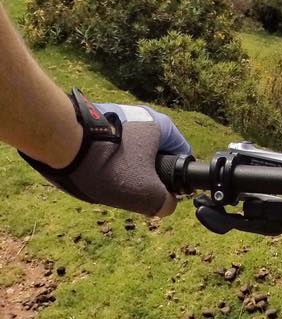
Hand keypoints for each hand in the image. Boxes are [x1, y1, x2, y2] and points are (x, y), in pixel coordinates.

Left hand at [22, 100, 191, 217]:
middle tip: (131, 189)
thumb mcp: (144, 194)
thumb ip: (164, 202)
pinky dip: (106, 157)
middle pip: (155, 152)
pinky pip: (111, 143)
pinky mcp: (97, 117)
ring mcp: (119, 113)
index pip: (181, 154)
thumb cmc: (109, 166)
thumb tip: (167, 205)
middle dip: (145, 173)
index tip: (159, 192)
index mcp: (162, 125)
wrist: (62, 143)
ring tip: (107, 180)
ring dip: (124, 165)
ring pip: (131, 149)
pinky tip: (93, 169)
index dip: (175, 178)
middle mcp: (144, 113)